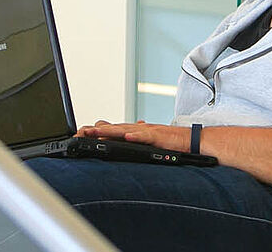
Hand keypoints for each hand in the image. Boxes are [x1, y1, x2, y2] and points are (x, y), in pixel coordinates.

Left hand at [75, 120, 189, 152]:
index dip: (97, 132)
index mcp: (135, 131)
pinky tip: (127, 136)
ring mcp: (147, 131)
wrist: (190, 140)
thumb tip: (121, 141)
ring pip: (125, 130)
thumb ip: (133, 140)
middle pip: (114, 128)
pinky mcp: (158, 136)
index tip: (82, 134)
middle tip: (81, 132)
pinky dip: (136, 136)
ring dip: (110, 131)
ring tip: (95, 132)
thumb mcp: (147, 142)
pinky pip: (146, 136)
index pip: (113, 130)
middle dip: (97, 131)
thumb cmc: (169, 141)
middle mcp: (138, 129)